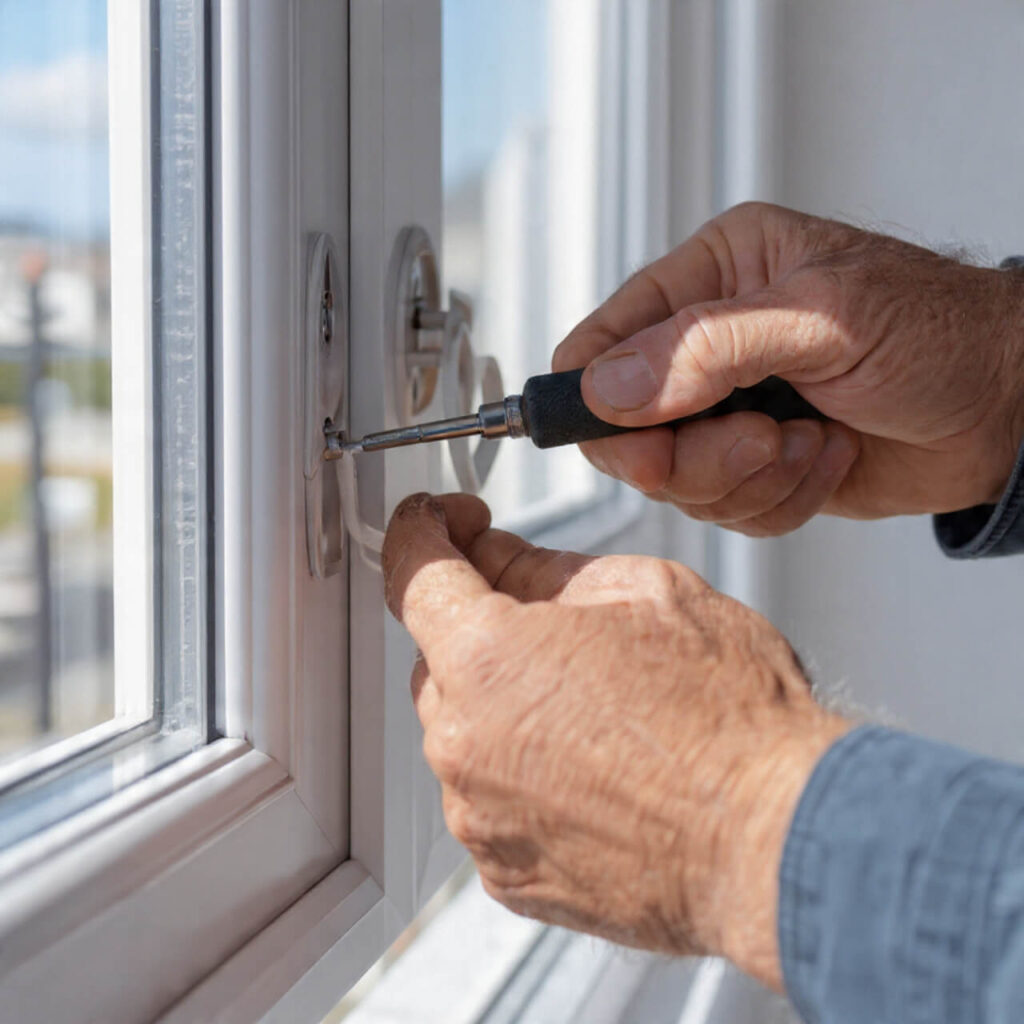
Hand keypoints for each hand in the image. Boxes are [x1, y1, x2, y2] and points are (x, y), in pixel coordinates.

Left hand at [382, 492, 849, 989]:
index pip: (414, 573)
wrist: (775, 841)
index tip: (438, 524)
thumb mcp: (647, 593)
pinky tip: (592, 765)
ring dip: (504, 703)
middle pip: (439, 657)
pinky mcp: (507, 873)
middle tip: (552, 616)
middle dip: (482, 624)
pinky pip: (489, 798)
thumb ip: (552, 570)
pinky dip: (520, 772)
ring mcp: (480, 817)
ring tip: (596, 704)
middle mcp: (464, 744)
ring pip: (463, 731)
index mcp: (489, 659)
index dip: (424, 531)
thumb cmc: (730, 723)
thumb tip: (507, 562)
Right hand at [553, 202, 1023, 532]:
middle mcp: (709, 344)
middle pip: (627, 428)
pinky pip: (726, 509)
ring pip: (677, 479)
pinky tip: (827, 458)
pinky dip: (778, 499)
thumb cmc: (939, 332)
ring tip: (809, 440)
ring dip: (745, 477)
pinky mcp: (756, 464)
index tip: (633, 440)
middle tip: (752, 442)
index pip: (603, 341)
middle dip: (690, 454)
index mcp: (712, 276)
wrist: (1009, 406)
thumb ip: (708, 347)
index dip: (596, 398)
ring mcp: (730, 410)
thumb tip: (607, 387)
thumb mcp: (823, 318)